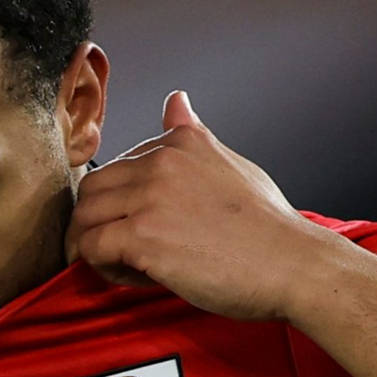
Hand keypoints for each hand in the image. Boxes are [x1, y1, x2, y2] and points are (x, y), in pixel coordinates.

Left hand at [70, 91, 321, 321]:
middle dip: (101, 223)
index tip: (152, 227)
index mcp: (180, 142)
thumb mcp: (230, 164)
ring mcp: (150, 197)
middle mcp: (161, 160)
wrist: (292, 264)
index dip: (127, 204)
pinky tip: (140, 276)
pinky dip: (105, 268)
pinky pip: (92, 248)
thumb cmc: (267, 226)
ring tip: (135, 265)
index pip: (118, 167)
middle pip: (92, 190)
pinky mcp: (142, 235)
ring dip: (99, 246)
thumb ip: (194, 136)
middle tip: (129, 251)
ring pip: (85, 219)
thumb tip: (175, 100)